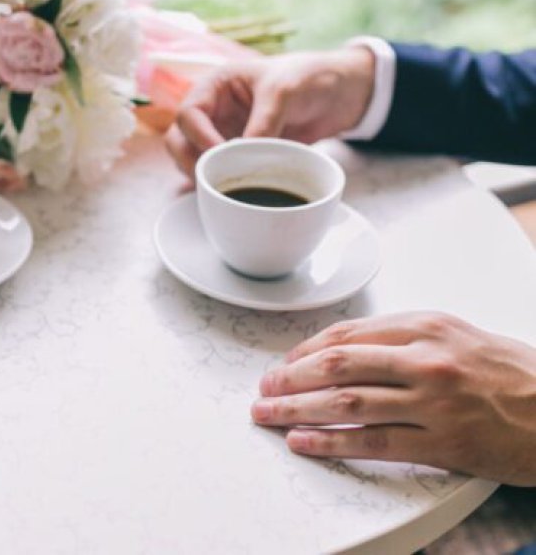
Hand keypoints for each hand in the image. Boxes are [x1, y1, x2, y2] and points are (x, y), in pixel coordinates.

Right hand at [165, 46, 375, 178]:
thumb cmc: (308, 78)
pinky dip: (218, 185)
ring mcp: (222, 136)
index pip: (188, 114)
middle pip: (179, 140)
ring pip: (191, 160)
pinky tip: (229, 194)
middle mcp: (212, 112)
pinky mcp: (237, 157)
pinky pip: (216, 173)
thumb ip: (262, 123)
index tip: (219, 153)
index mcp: (215, 86)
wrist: (338, 95)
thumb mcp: (284, 92)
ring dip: (201, 176)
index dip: (197, 136)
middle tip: (212, 178)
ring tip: (223, 187)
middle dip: (190, 161)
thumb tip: (242, 157)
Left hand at [251, 312, 535, 485]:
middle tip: (263, 391)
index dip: (304, 351)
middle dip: (289, 378)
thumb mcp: (454, 336)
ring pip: (346, 403)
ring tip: (267, 416)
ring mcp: (433, 400)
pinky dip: (330, 442)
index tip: (282, 365)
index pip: (345, 335)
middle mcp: (424, 358)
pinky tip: (303, 442)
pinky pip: (371, 442)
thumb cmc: (507, 372)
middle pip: (336, 365)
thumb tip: (341, 350)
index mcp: (424, 326)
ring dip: (297, 410)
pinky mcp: (443, 441)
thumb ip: (400, 338)